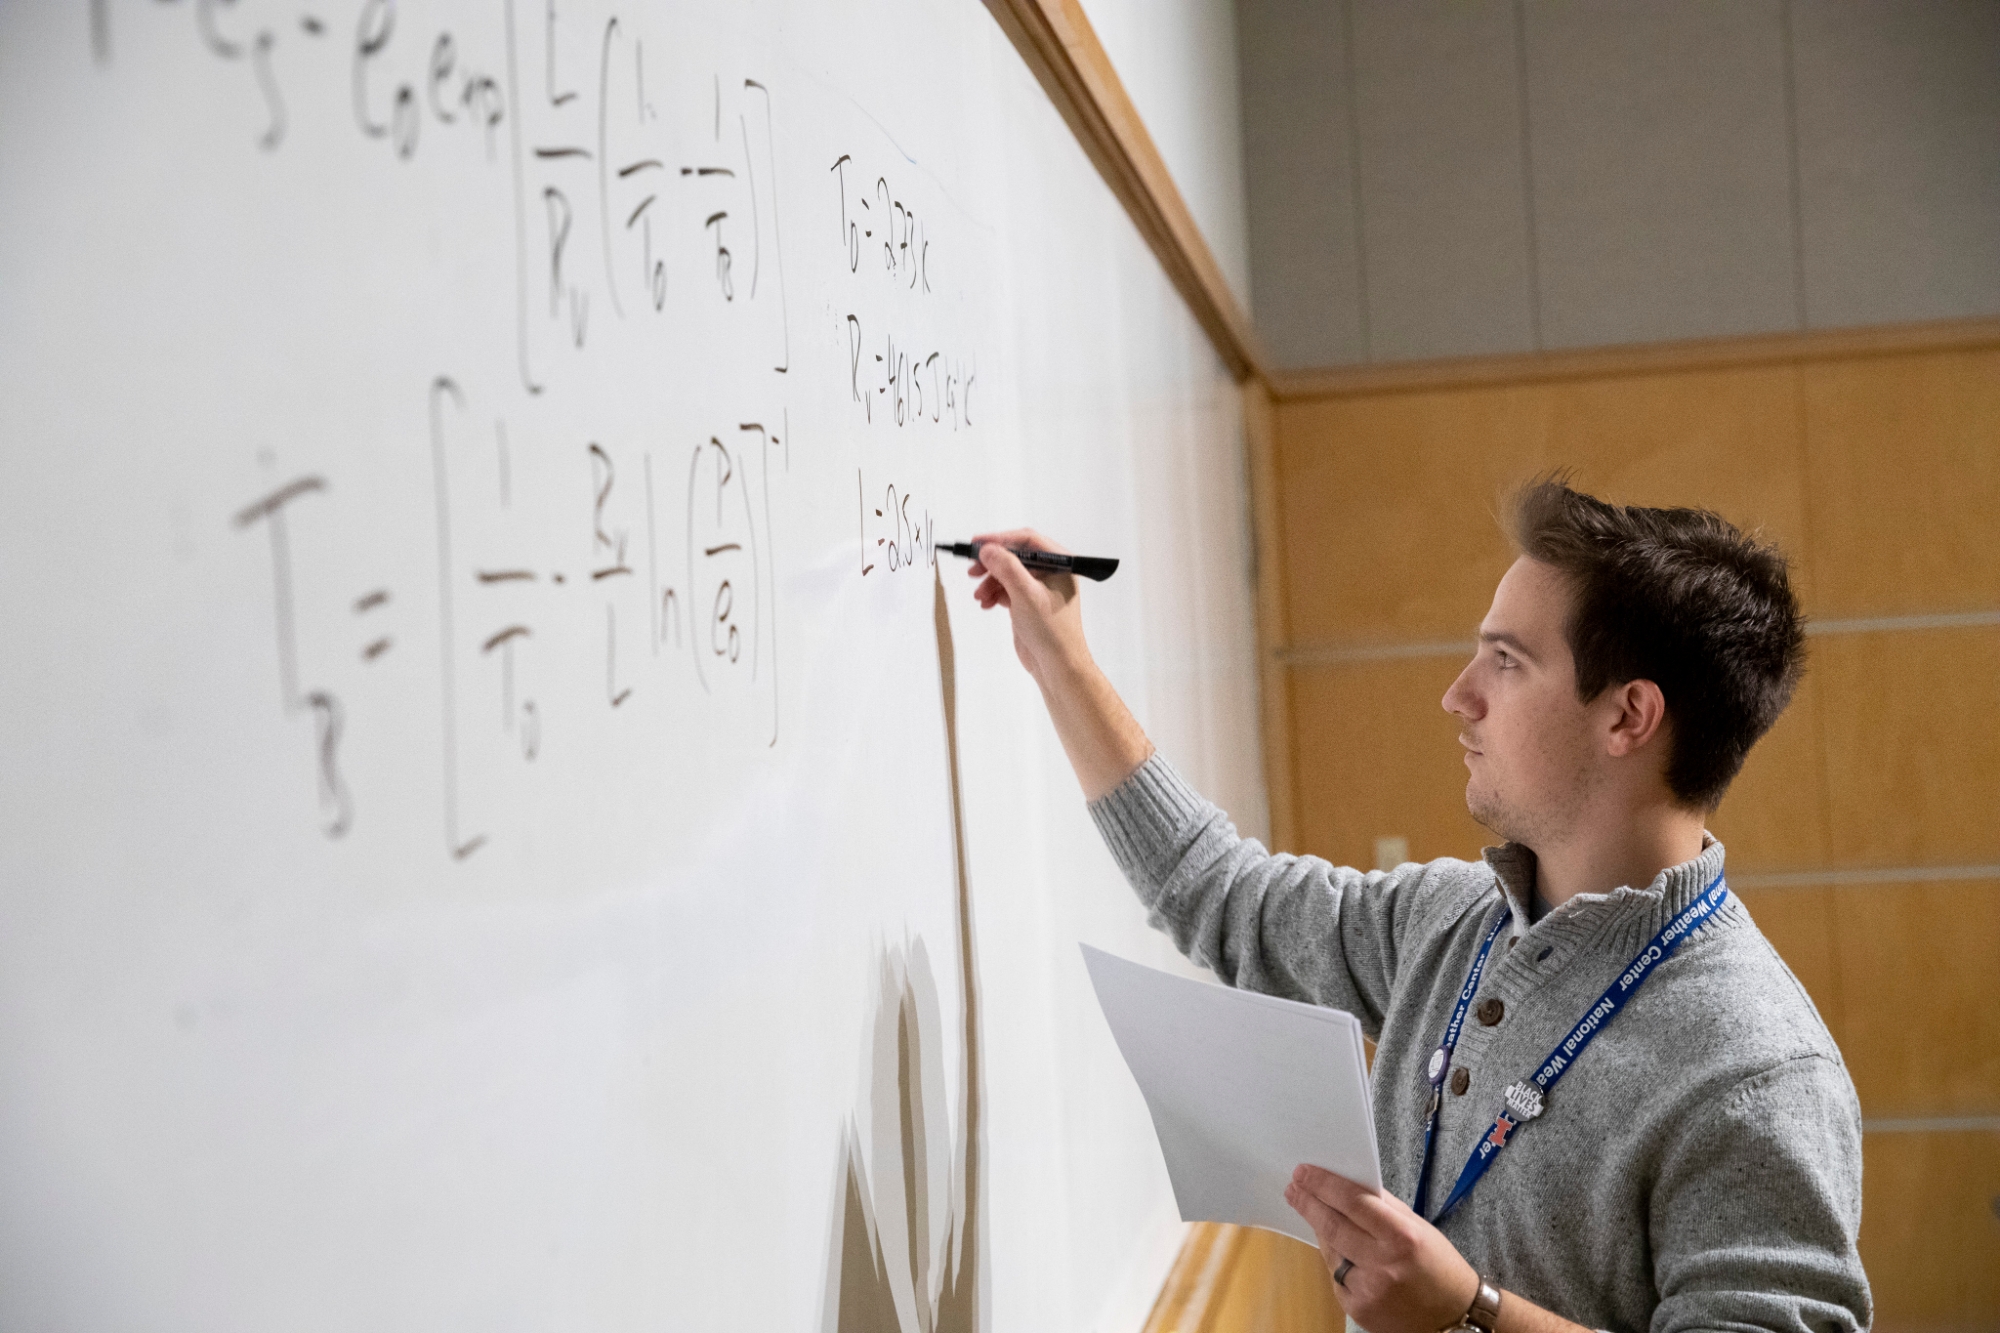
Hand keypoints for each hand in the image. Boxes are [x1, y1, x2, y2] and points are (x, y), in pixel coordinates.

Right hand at [966, 529, 1087, 683]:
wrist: (1057, 666)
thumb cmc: (1051, 631)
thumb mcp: (1026, 594)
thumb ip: (1006, 567)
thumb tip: (988, 549)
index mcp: (1060, 564)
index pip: (1027, 540)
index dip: (1000, 539)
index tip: (977, 544)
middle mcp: (1051, 572)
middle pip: (1015, 556)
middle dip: (992, 563)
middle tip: (972, 569)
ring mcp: (1040, 588)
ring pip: (1008, 574)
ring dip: (990, 582)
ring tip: (979, 595)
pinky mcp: (1029, 603)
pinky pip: (1007, 590)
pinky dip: (994, 594)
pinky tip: (986, 604)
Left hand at [1286, 1165, 1478, 1332]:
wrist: (1454, 1317)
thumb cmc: (1439, 1266)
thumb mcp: (1418, 1227)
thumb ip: (1383, 1206)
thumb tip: (1346, 1184)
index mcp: (1402, 1237)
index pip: (1352, 1202)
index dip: (1323, 1185)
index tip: (1303, 1172)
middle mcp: (1383, 1265)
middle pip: (1332, 1226)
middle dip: (1308, 1203)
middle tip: (1293, 1187)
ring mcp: (1368, 1290)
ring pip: (1330, 1251)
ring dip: (1321, 1231)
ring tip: (1316, 1213)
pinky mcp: (1358, 1309)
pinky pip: (1336, 1277)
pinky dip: (1336, 1261)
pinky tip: (1344, 1252)